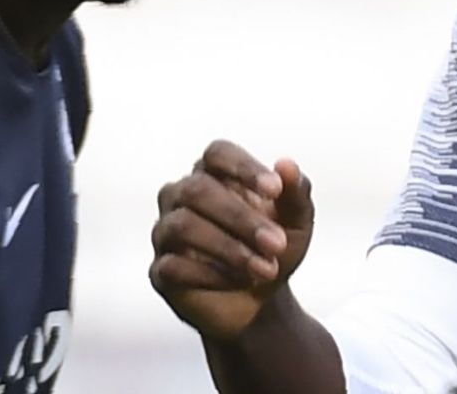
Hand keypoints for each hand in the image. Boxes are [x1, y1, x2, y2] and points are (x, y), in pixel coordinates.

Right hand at [150, 140, 314, 341]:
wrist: (261, 301)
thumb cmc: (274, 249)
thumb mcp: (296, 223)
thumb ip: (296, 192)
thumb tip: (286, 165)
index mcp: (214, 173)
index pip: (217, 153)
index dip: (243, 168)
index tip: (275, 190)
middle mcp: (182, 195)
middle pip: (198, 190)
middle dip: (241, 218)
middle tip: (277, 244)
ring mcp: (166, 231)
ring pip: (183, 225)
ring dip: (229, 248)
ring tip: (266, 269)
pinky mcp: (159, 270)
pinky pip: (173, 265)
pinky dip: (212, 275)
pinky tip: (240, 281)